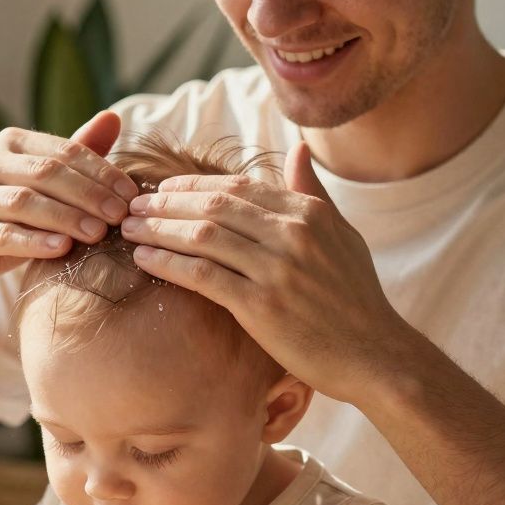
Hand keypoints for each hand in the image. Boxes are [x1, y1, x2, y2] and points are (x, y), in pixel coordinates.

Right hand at [0, 111, 139, 300]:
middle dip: (89, 194)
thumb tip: (113, 118)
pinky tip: (62, 249)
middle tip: (121, 216)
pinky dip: (34, 241)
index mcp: (8, 143)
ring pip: (24, 202)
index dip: (101, 172)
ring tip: (98, 233)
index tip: (131, 196)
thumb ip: (75, 156)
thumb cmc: (6, 220)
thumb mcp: (43, 189)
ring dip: (66, 217)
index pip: (63, 151)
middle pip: (46, 172)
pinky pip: (2, 235)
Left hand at [122, 142, 411, 403]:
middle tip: (132, 204)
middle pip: (214, 205)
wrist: (376, 356)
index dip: (194, 184)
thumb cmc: (357, 299)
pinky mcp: (262, 306)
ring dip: (158, 229)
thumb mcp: (343, 235)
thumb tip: (299, 149)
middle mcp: (292, 233)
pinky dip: (168, 263)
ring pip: (202, 235)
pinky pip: (202, 276)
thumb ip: (313, 192)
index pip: (238, 185)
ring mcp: (277, 269)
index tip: (163, 189)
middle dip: (166, 202)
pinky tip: (144, 260)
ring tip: (128, 228)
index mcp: (308, 212)